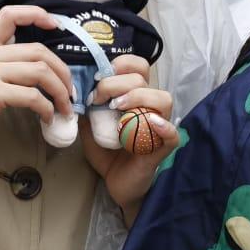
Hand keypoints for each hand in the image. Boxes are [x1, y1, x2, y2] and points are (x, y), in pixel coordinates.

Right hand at [0, 5, 73, 173]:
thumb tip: (28, 67)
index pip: (9, 14)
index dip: (36, 14)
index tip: (55, 24)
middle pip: (37, 50)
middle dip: (62, 70)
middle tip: (69, 90)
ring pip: (40, 71)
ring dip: (59, 91)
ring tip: (64, 107)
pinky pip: (31, 96)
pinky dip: (46, 108)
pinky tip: (46, 118)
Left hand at [80, 53, 177, 218]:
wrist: (118, 185)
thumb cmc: (109, 154)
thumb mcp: (90, 128)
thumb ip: (86, 110)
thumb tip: (76, 91)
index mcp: (136, 97)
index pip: (138, 67)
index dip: (121, 65)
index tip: (98, 78)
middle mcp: (150, 107)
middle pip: (143, 79)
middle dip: (115, 83)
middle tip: (97, 99)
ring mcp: (158, 127)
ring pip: (163, 99)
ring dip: (138, 97)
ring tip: (117, 108)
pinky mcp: (161, 149)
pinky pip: (172, 134)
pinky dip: (164, 126)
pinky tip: (150, 122)